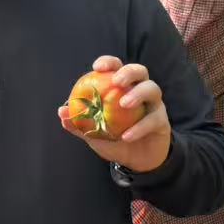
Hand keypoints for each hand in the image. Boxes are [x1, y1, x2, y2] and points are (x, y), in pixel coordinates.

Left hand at [59, 55, 171, 173]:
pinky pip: (153, 120)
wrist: (137, 161)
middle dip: (129, 72)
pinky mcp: (162, 121)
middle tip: (117, 81)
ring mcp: (154, 104)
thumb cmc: (114, 139)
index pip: (117, 68)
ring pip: (153, 89)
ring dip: (138, 93)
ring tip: (123, 104)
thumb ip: (79, 122)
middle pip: (140, 71)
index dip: (109, 62)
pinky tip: (126, 136)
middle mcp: (140, 90)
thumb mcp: (93, 132)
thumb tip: (61, 112)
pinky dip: (139, 127)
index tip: (97, 67)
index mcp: (123, 88)